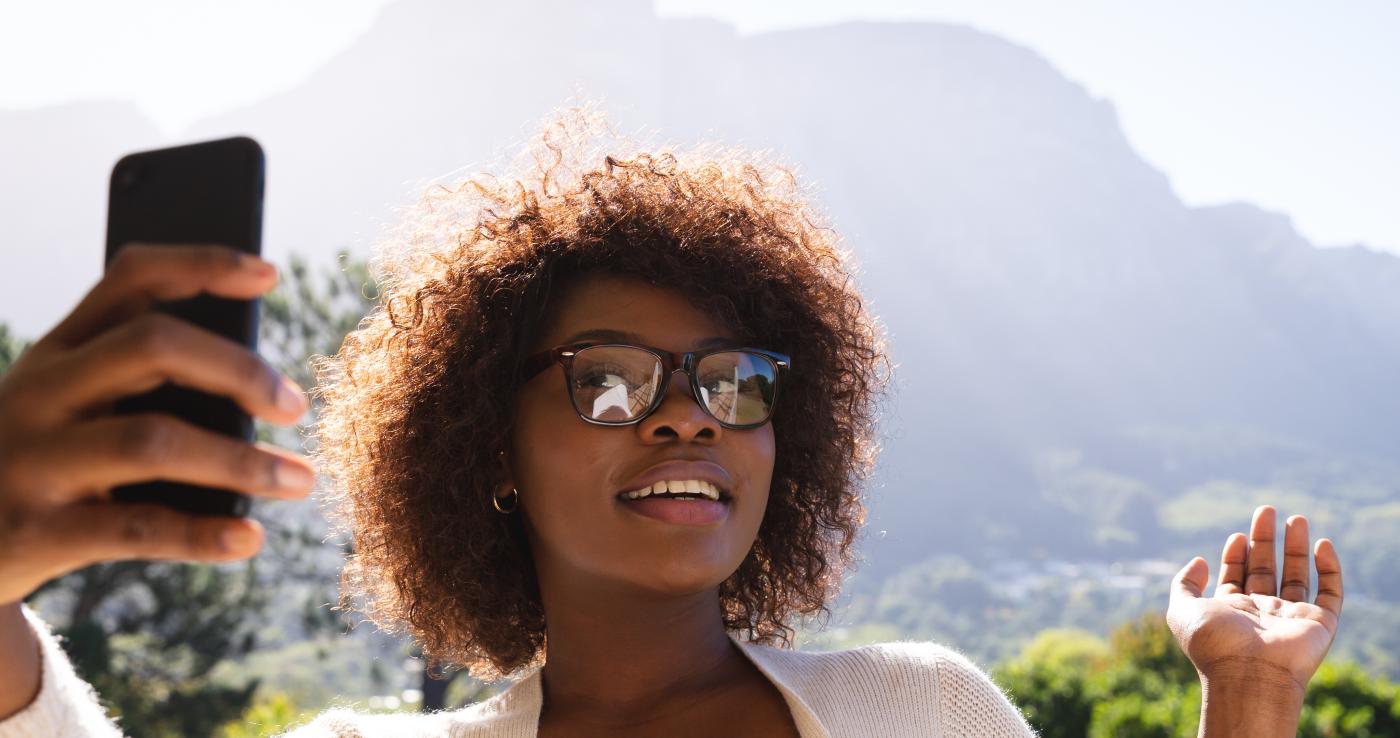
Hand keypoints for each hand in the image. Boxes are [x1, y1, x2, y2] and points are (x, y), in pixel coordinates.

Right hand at [0, 244, 314, 606]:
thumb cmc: (40, 459)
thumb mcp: (68, 403)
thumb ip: (141, 380)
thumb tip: (258, 380)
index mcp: (58, 348)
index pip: (132, 278)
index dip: (203, 265)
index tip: (268, 274)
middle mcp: (40, 391)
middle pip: (152, 346)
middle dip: (238, 370)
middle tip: (294, 406)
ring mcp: (34, 459)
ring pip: (153, 441)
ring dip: (241, 462)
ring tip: (299, 480)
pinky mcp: (37, 531)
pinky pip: (137, 528)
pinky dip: (203, 534)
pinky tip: (249, 538)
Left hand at [1167, 504, 1341, 731]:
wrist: (1250, 675)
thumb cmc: (1214, 644)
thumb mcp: (1183, 610)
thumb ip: (1184, 583)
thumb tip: (1199, 560)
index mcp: (1232, 611)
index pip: (1237, 576)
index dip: (1237, 554)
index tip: (1237, 535)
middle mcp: (1262, 613)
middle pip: (1266, 569)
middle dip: (1265, 540)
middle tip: (1266, 510)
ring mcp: (1291, 618)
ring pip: (1298, 576)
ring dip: (1296, 547)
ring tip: (1295, 518)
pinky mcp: (1320, 623)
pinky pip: (1331, 593)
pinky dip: (1330, 569)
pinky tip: (1322, 545)